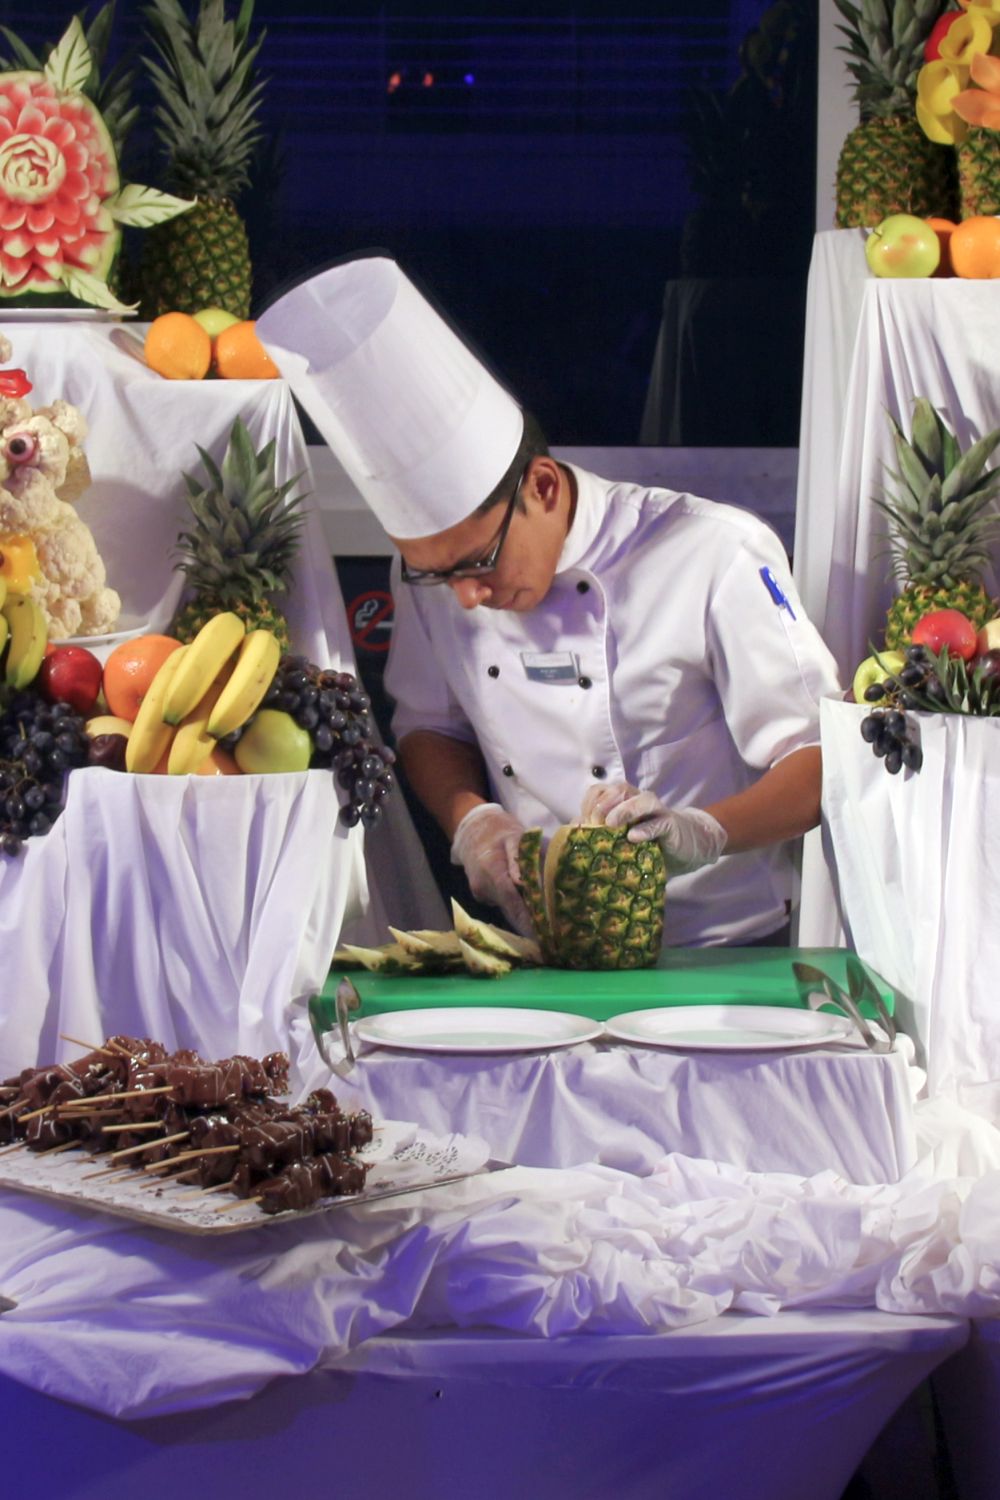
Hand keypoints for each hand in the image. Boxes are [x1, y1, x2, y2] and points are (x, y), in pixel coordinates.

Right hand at [450, 803, 532, 933]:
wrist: (471, 831)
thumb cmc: (498, 832)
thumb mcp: (513, 837)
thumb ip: (518, 859)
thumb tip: (522, 882)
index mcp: (491, 871)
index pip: (511, 901)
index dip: (526, 920)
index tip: (542, 934)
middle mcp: (483, 887)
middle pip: (510, 910)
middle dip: (530, 922)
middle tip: (552, 932)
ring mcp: (480, 894)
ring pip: (506, 909)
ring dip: (524, 915)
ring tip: (545, 921)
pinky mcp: (481, 896)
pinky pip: (501, 904)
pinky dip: (514, 906)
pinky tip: (528, 904)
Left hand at [580, 781, 726, 875]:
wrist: (685, 847)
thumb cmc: (646, 841)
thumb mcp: (620, 837)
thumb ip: (599, 830)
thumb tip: (574, 828)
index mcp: (623, 800)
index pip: (600, 790)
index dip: (589, 803)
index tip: (583, 822)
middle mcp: (639, 799)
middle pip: (619, 789)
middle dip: (603, 805)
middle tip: (595, 824)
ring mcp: (657, 811)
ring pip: (642, 799)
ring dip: (624, 809)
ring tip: (611, 823)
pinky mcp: (671, 825)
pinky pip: (659, 823)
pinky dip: (645, 829)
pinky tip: (634, 837)